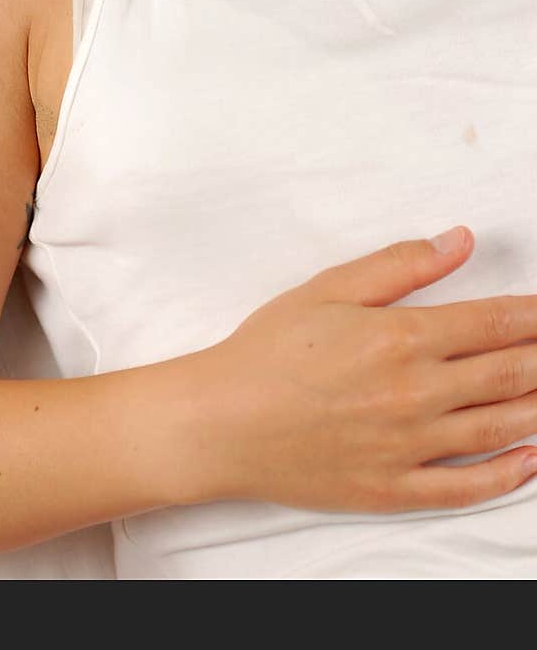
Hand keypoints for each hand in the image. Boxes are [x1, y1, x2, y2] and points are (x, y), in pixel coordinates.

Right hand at [184, 227, 536, 512]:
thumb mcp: (329, 289)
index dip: (534, 315)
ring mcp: (410, 446)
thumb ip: (401, 265)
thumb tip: (459, 241)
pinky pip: (467, 487)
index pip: (494, 321)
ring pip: (499, 427)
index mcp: (402, 338)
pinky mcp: (395, 488)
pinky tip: (529, 459)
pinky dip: (509, 475)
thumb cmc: (268, 352)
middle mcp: (416, 393)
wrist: (222, 422)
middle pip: (508, 373)